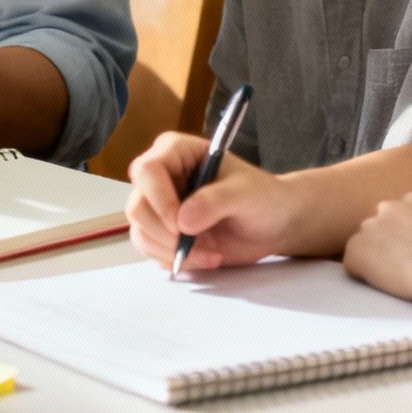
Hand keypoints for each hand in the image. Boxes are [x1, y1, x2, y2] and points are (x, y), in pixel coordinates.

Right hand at [126, 132, 297, 271]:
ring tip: (211, 254)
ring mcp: (159, 204)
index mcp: (177, 151)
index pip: (147, 170)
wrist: (274, 223)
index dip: (160, 200)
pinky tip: (205, 258)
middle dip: (166, 235)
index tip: (182, 226)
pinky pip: (151, 249)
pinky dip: (175, 260)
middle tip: (202, 246)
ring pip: (141, 232)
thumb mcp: (246, 194)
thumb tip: (182, 220)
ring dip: (173, 252)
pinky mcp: (162, 230)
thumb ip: (216, 201)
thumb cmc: (263, 197)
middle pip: (138, 206)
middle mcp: (162, 176)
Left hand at [342, 192, 411, 302]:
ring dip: (376, 258)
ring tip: (399, 278)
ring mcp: (372, 226)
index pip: (406, 215)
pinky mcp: (357, 249)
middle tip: (407, 266)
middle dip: (390, 244)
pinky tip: (386, 286)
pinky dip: (364, 276)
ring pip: (367, 244)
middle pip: (383, 226)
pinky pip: (353, 264)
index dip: (411, 237)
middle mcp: (392, 206)